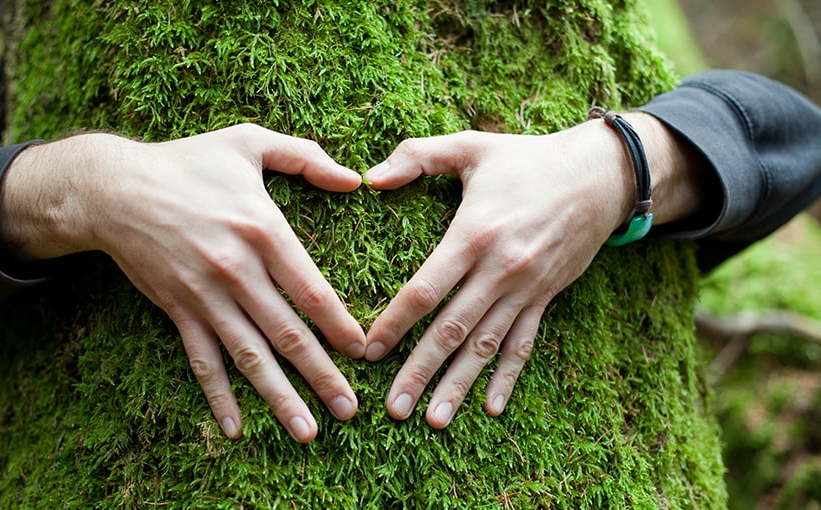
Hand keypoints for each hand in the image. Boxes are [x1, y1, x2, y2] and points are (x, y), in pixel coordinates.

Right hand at [0, 124, 365, 441]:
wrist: (114, 188)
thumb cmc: (188, 162)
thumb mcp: (249, 142)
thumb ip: (306, 156)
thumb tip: (354, 179)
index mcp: (263, 230)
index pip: (312, 291)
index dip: (340, 326)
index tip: (364, 353)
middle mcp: (237, 270)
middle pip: (288, 334)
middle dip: (322, 376)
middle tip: (349, 409)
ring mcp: (205, 296)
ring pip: (250, 356)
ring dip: (280, 397)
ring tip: (308, 432)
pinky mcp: (178, 309)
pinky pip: (202, 360)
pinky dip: (218, 396)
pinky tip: (234, 428)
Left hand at [363, 113, 706, 428]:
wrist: (600, 176)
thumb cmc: (527, 159)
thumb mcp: (471, 146)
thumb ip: (417, 156)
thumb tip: (370, 176)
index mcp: (473, 234)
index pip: (425, 290)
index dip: (394, 323)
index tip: (368, 352)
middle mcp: (499, 270)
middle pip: (451, 330)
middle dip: (420, 371)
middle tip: (394, 410)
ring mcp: (525, 289)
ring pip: (486, 346)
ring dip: (459, 385)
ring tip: (433, 420)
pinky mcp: (545, 298)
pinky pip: (523, 344)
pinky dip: (508, 377)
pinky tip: (491, 407)